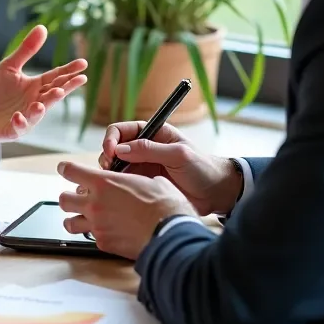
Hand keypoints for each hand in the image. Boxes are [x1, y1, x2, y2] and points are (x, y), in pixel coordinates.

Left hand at [0, 26, 86, 151]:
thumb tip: (42, 27)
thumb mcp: (10, 66)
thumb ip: (26, 50)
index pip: (57, 76)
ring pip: (40, 111)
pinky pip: (20, 126)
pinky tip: (17, 115)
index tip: (83, 63)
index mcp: (37, 85)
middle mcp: (37, 100)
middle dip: (68, 86)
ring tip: (56, 94)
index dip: (70, 70)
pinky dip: (20, 121)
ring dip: (47, 103)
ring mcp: (28, 116)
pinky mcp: (16, 128)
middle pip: (55, 92)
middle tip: (81, 79)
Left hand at [57, 160, 197, 260]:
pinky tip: (108, 233)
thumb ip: (133, 180)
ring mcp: (97, 226)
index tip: (64, 168)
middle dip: (69, 197)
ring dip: (75, 219)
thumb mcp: (152, 181)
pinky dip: (96, 235)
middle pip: (64, 199)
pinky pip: (91, 238)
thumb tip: (136, 182)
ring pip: (69, 223)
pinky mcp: (104, 244)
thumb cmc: (166, 206)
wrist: (171, 235)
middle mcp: (95, 204)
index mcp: (104, 183)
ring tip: (85, 218)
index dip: (66, 168)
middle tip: (78, 197)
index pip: (72, 171)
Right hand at [100, 121, 242, 215]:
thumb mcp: (179, 155)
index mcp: (154, 134)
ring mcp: (142, 167)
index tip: (111, 151)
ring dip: (110, 172)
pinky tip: (116, 191)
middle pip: (114, 148)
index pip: (122, 130)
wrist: (216, 193)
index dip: (112, 139)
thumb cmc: (203, 168)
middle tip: (108, 169)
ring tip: (111, 181)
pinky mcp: (143, 184)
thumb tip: (121, 149)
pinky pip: (124, 182)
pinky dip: (116, 185)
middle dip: (107, 156)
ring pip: (116, 166)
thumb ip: (150, 150)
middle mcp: (144, 149)